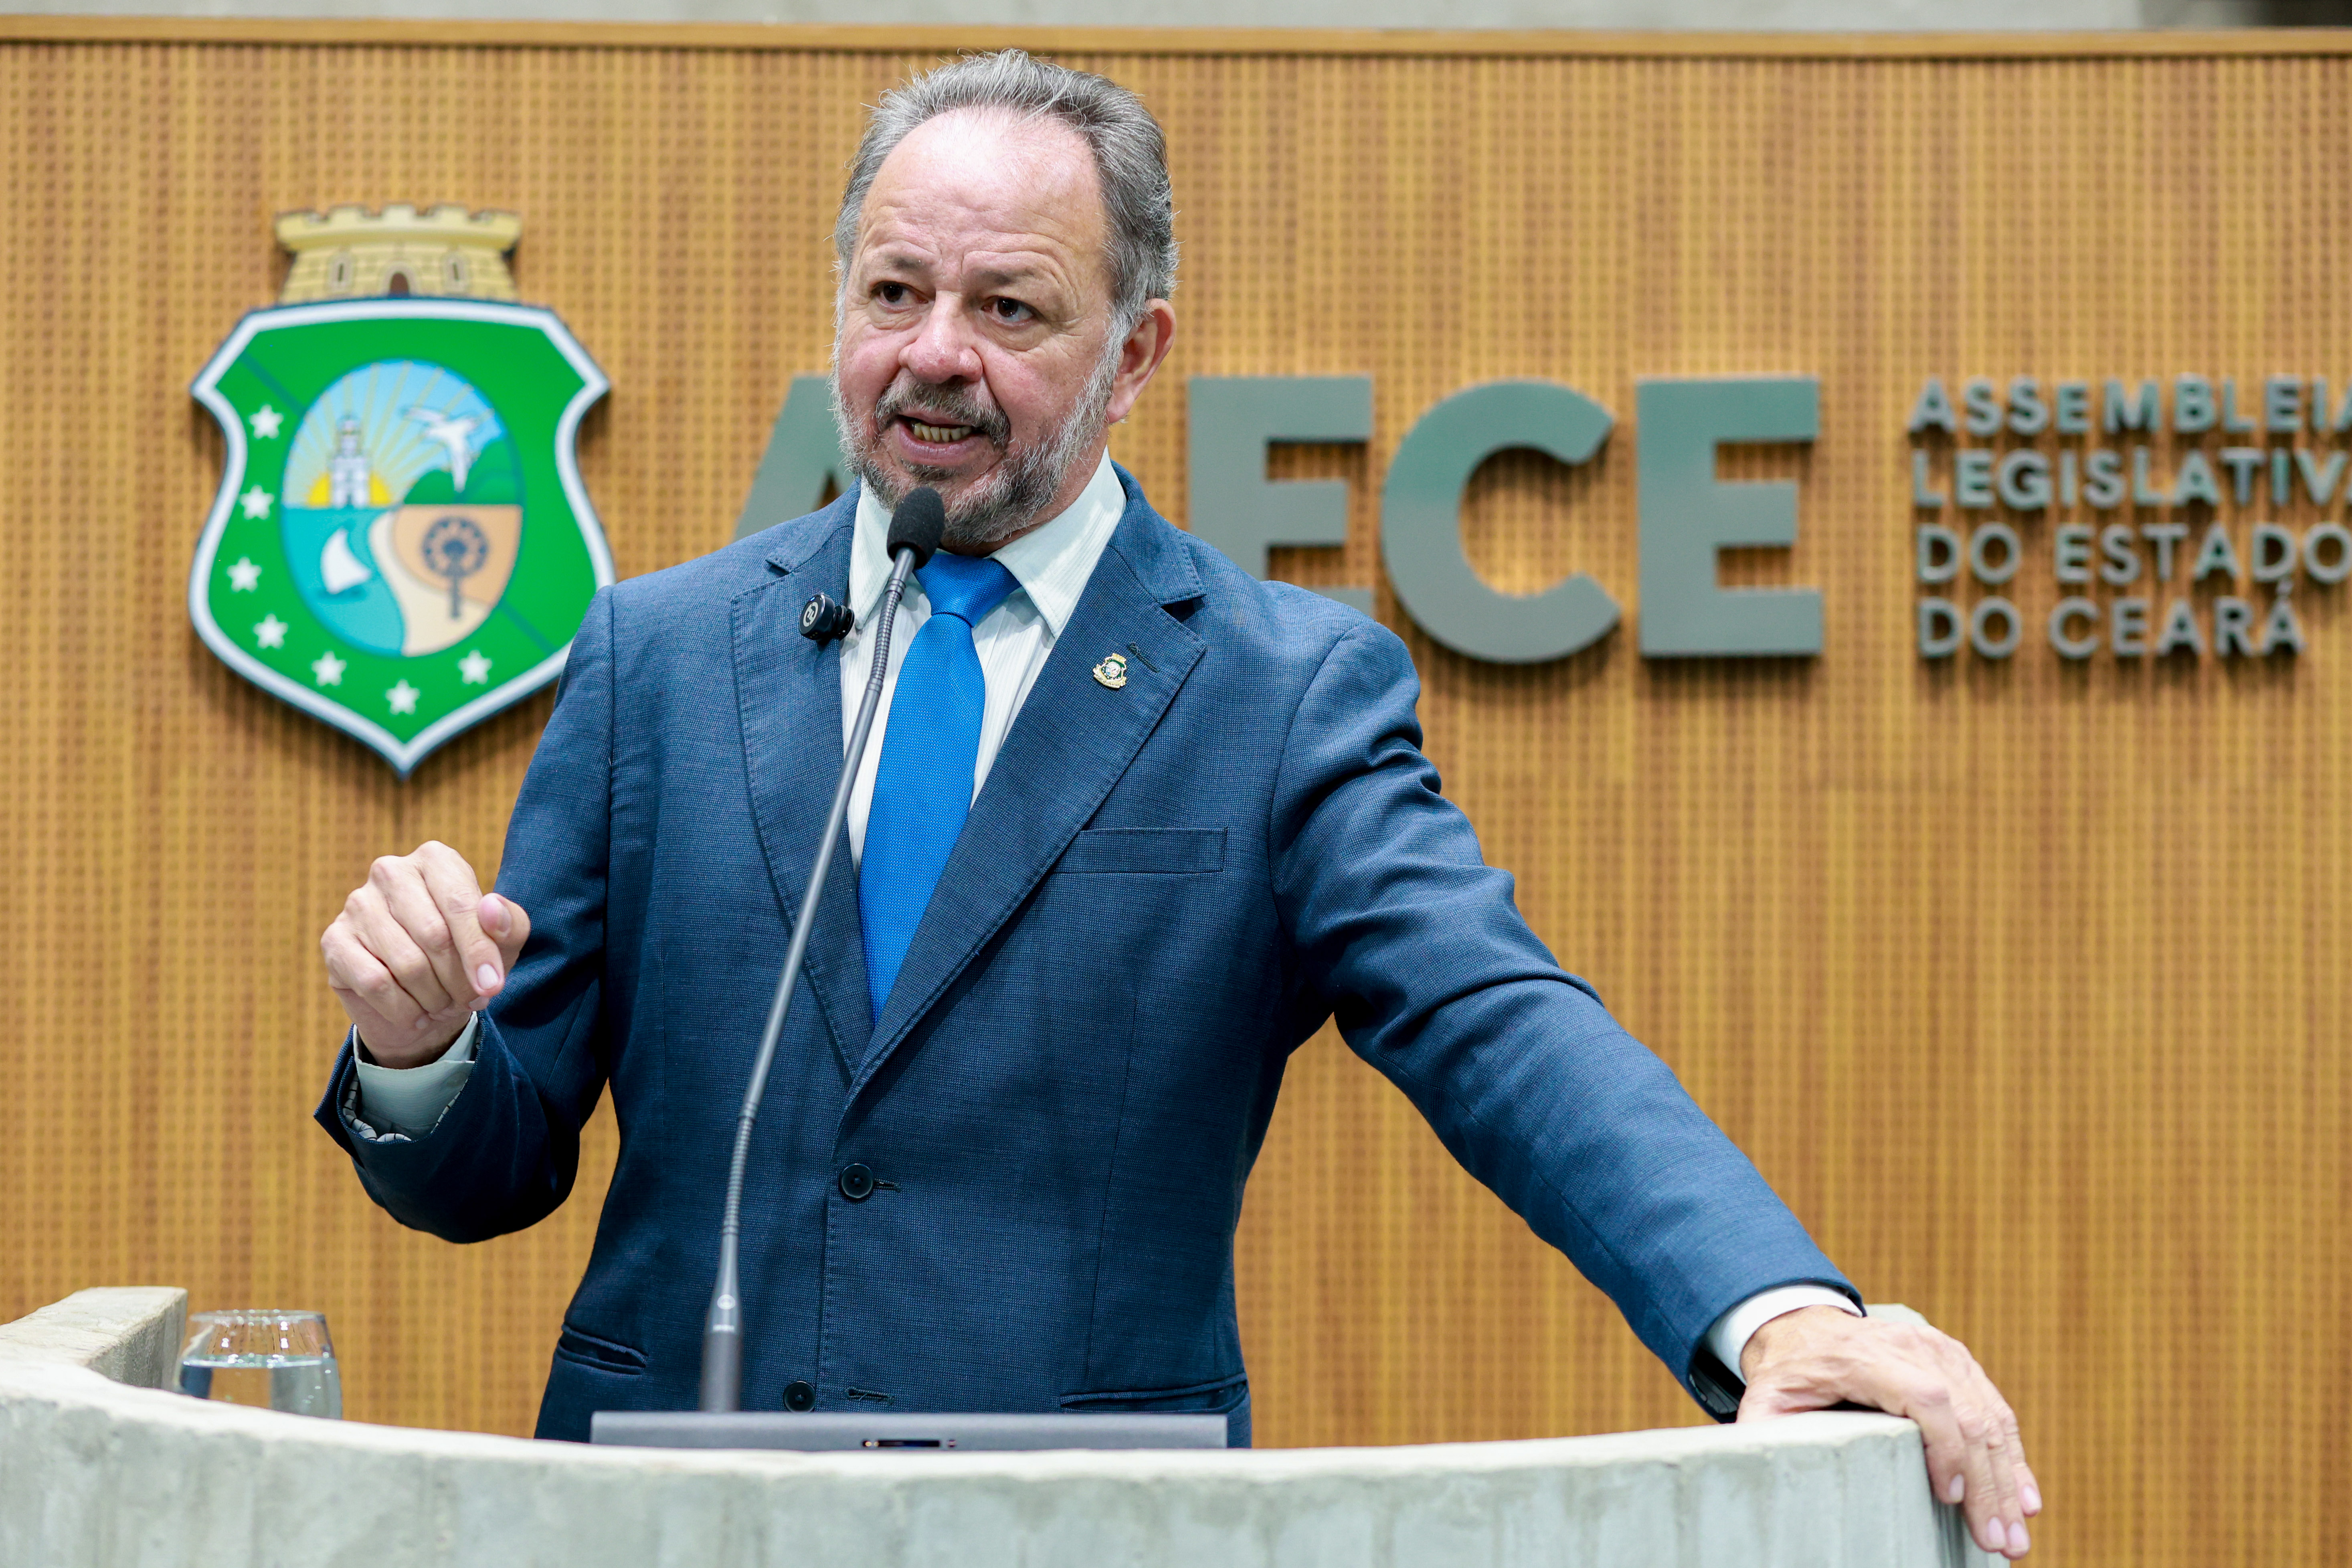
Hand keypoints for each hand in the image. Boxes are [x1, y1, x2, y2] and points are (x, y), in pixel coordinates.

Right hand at [320, 841, 530, 1068]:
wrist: (423, 1001)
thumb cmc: (466, 960)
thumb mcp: (503, 944)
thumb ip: (509, 925)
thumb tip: (491, 910)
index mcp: (435, 860)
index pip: (461, 905)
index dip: (480, 952)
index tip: (493, 986)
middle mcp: (391, 872)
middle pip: (434, 936)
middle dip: (458, 980)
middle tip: (469, 999)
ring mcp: (357, 904)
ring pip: (407, 964)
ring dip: (434, 998)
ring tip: (444, 1005)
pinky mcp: (334, 940)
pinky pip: (375, 983)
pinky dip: (403, 1009)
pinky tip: (416, 1014)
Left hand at [1738, 1305, 2040, 1558]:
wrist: (1804, 1326)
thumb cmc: (1788, 1374)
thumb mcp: (1766, 1399)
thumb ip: (1765, 1430)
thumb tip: (1759, 1469)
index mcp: (1866, 1357)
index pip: (1924, 1397)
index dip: (1946, 1447)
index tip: (1951, 1498)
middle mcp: (1912, 1347)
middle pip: (1967, 1416)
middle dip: (1988, 1485)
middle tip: (1999, 1544)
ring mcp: (1941, 1350)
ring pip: (1990, 1417)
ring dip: (2008, 1481)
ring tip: (2015, 1537)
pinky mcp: (1958, 1361)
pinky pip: (1995, 1409)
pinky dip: (2013, 1457)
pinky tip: (2024, 1498)